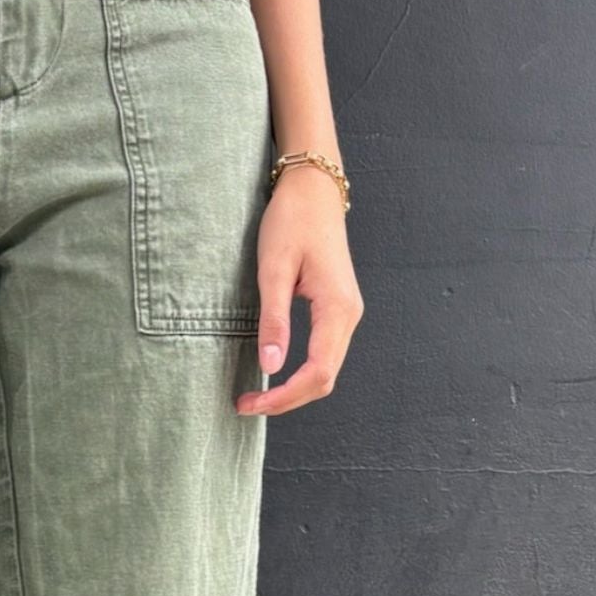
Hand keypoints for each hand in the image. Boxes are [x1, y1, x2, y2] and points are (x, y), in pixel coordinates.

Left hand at [237, 166, 362, 415]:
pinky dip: (300, 373)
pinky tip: (275, 374)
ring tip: (257, 396)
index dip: (284, 397)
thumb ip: (274, 319)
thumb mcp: (274, 269)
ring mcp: (346, 313)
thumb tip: (270, 366)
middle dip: (287, 400)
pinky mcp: (336, 309)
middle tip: (246, 406)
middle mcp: (349, 315)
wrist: (314, 189)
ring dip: (294, 390)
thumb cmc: (293, 220)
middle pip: (325, 379)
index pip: (317, 373)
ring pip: (326, 370)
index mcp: (338, 308)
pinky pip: (323, 354)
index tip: (250, 404)